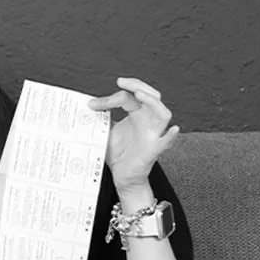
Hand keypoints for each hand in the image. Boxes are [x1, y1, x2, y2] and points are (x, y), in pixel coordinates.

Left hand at [87, 77, 179, 192]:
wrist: (122, 177)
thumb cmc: (119, 154)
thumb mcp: (106, 131)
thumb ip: (101, 118)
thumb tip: (86, 106)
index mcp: (137, 115)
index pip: (129, 97)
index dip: (111, 97)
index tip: (92, 104)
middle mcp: (147, 122)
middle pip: (152, 96)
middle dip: (138, 85)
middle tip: (121, 82)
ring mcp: (153, 135)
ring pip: (163, 114)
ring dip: (153, 102)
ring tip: (139, 95)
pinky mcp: (153, 151)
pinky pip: (165, 143)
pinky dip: (170, 136)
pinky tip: (173, 129)